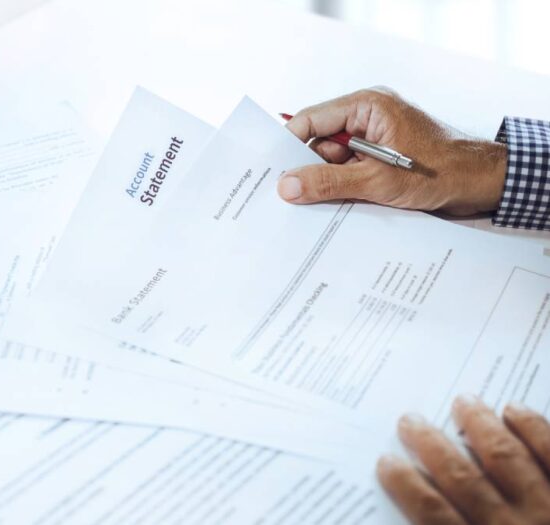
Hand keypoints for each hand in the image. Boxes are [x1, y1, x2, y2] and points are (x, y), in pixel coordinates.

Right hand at [278, 87, 507, 215]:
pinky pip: (348, 173)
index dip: (287, 145)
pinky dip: (341, 191)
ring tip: (316, 209)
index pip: (311, 120)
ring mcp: (373, 141)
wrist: (483, 185)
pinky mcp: (379, 161)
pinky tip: (335, 209)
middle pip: (318, 144)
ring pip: (332, 163)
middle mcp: (367, 119)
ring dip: (327, 185)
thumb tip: (286, 187)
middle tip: (287, 199)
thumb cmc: (441, 171)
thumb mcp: (377, 181)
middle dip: (307, 171)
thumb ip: (329, 183)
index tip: (268, 171)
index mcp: (366, 106)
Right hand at [377, 395, 549, 523]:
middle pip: (464, 480)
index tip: (387, 461)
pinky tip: (517, 411)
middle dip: (433, 447)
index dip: (406, 486)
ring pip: (509, 460)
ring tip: (464, 403)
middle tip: (412, 420)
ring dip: (482, 428)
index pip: (434, 516)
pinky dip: (537, 430)